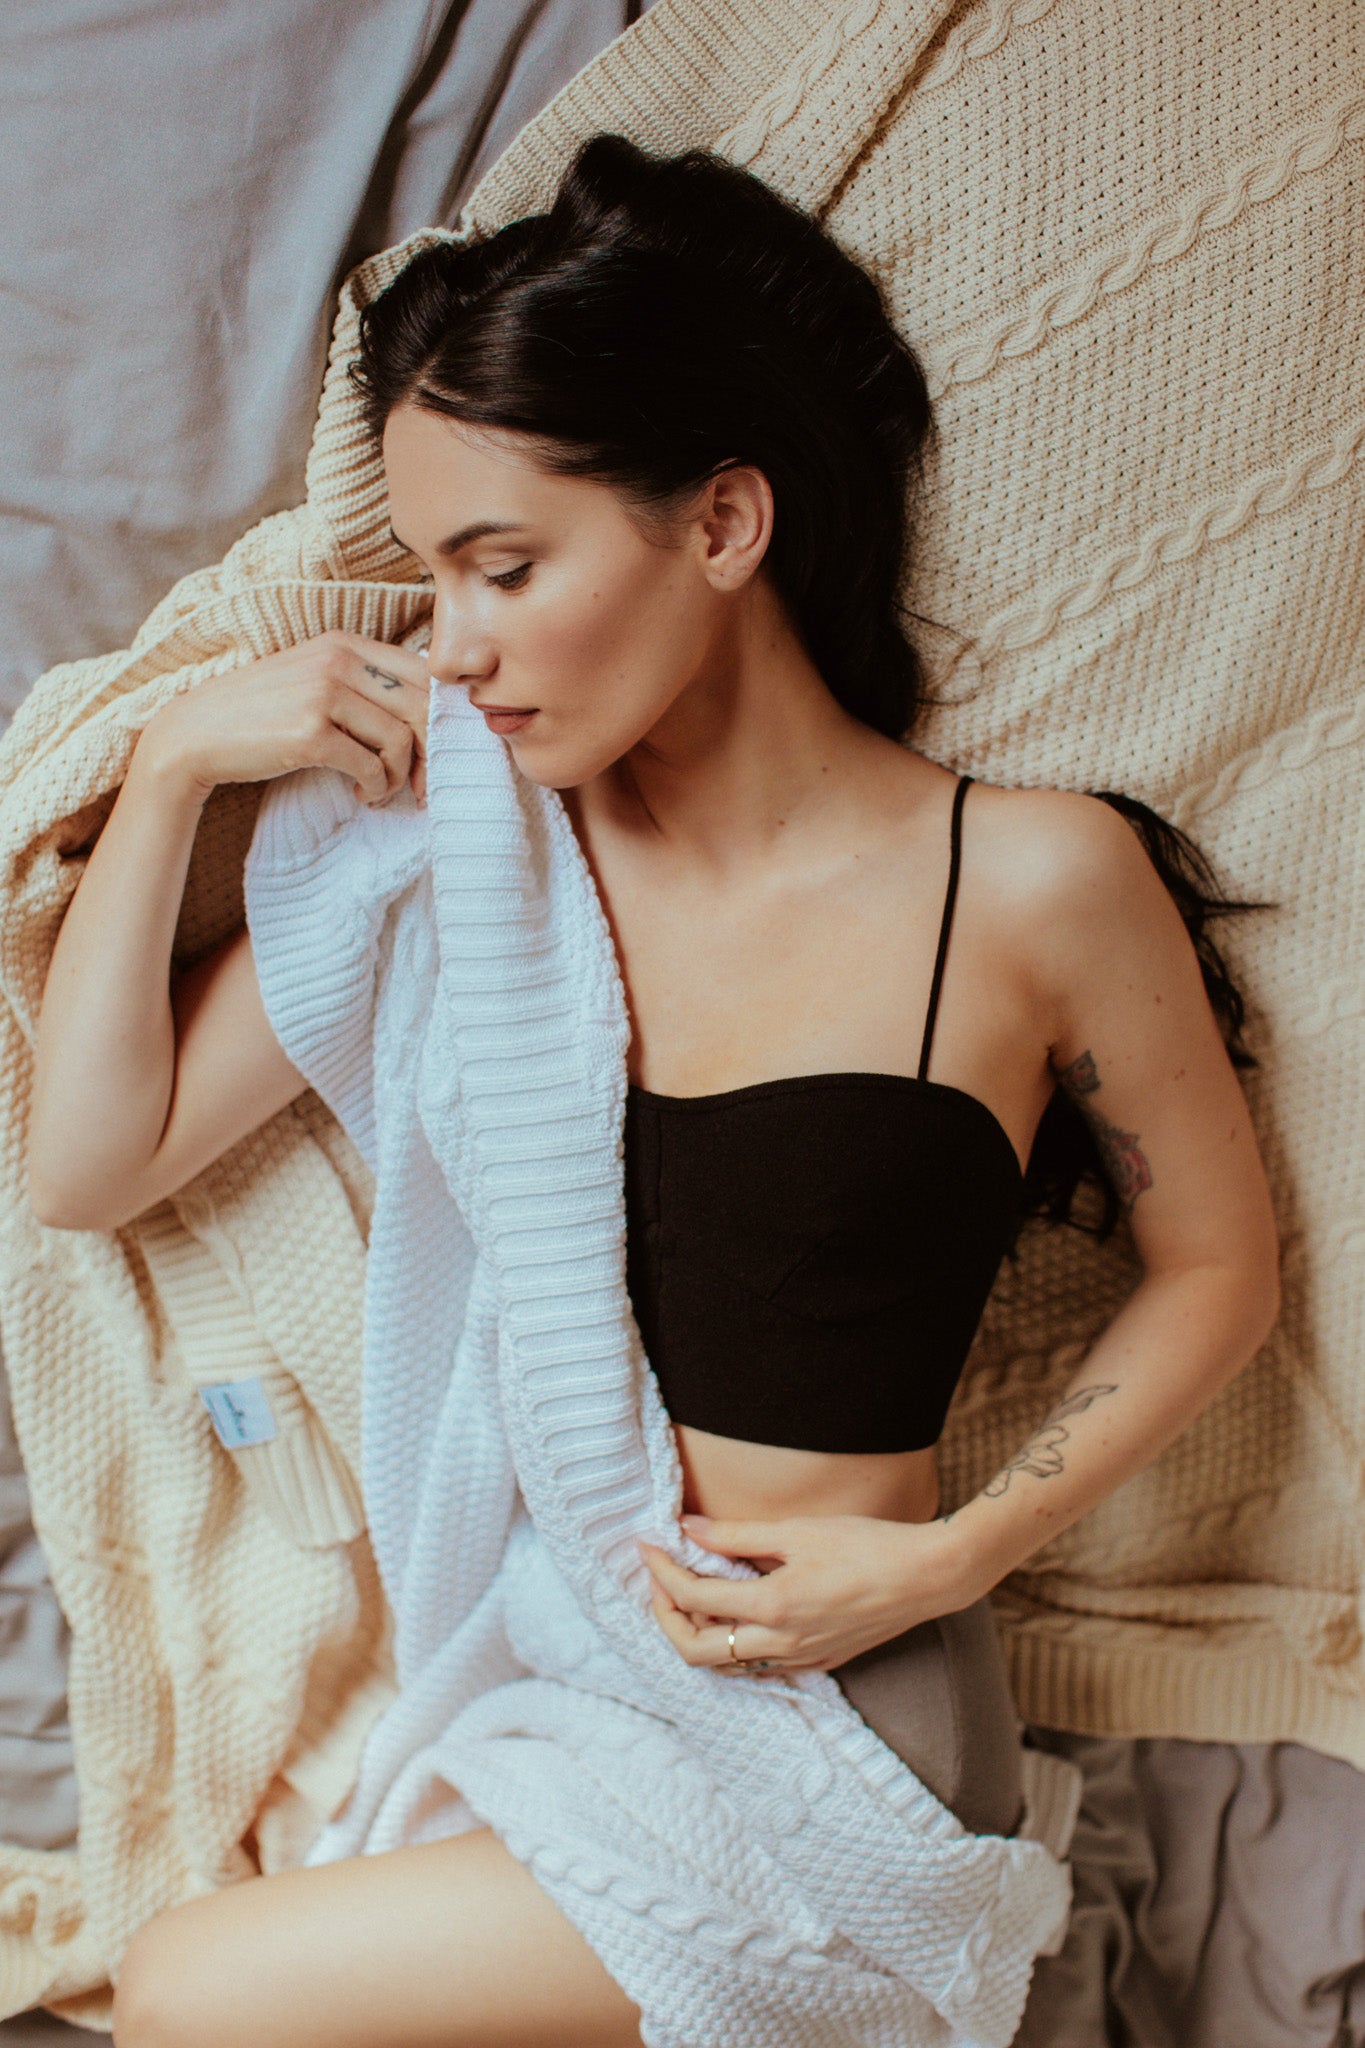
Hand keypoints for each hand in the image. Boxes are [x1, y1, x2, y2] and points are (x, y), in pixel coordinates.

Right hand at [135, 631, 430, 806]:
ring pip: (402, 740)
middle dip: (431, 754)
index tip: (433, 752)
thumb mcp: (313, 681)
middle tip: (420, 784)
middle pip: (422, 708)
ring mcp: (323, 695)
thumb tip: (427, 717)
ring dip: (399, 777)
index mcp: (344, 644)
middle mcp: (338, 661)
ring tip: (379, 790)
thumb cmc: (262, 715)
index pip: (424, 675)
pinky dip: (377, 789)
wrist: (196, 734)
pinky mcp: (310, 734)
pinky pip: (373, 767)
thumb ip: (362, 685)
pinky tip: (362, 795)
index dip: (442, 719)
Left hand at [639, 1512, 985, 1674]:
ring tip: (691, 1592)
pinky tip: (736, 1611)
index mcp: (774, 1607)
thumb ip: (735, 1533)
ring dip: (698, 1631)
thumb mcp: (797, 1530)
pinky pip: (758, 1665)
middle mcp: (782, 1643)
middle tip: (660, 1580)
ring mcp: (800, 1659)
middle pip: (696, 1651)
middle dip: (666, 1617)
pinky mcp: (818, 1662)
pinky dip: (733, 1643)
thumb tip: (686, 1526)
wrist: (927, 1576)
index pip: (694, 1598)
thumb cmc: (867, 1545)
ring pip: (725, 1664)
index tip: (649, 1546)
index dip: (662, 1572)